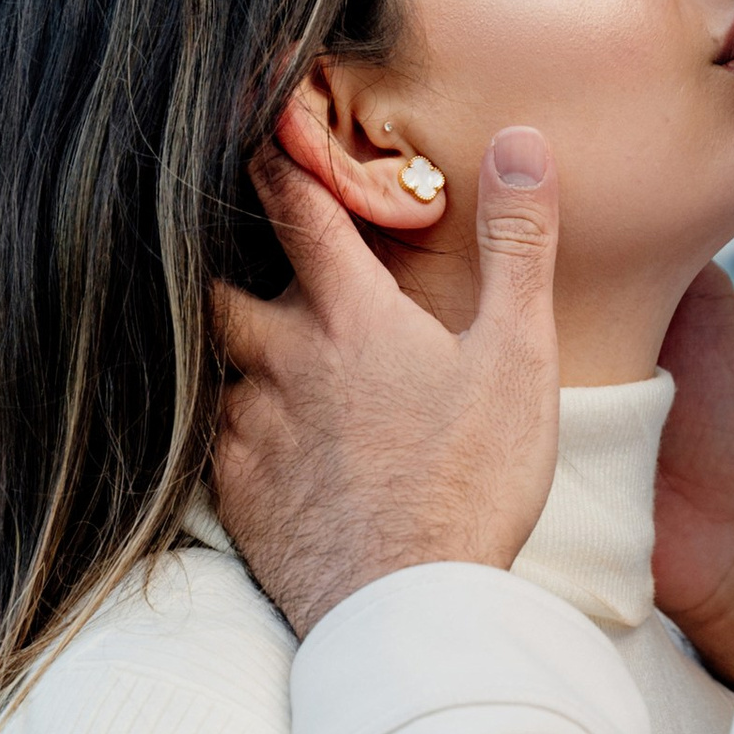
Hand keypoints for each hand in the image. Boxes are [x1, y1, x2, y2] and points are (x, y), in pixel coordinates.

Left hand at [215, 131, 561, 635]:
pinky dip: (227, 424)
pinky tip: (256, 438)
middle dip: (223, 259)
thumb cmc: (471, 483)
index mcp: (349, 316)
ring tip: (255, 350)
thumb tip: (520, 144)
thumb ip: (518, 248)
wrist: (406, 609)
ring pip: (213, 362)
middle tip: (237, 250)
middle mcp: (281, 359)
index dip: (273, 156)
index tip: (250, 124)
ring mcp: (247, 427)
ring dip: (230, 349)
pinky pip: (212, 437)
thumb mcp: (518, 358)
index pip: (296, 207)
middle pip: (220, 282)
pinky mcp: (233, 491)